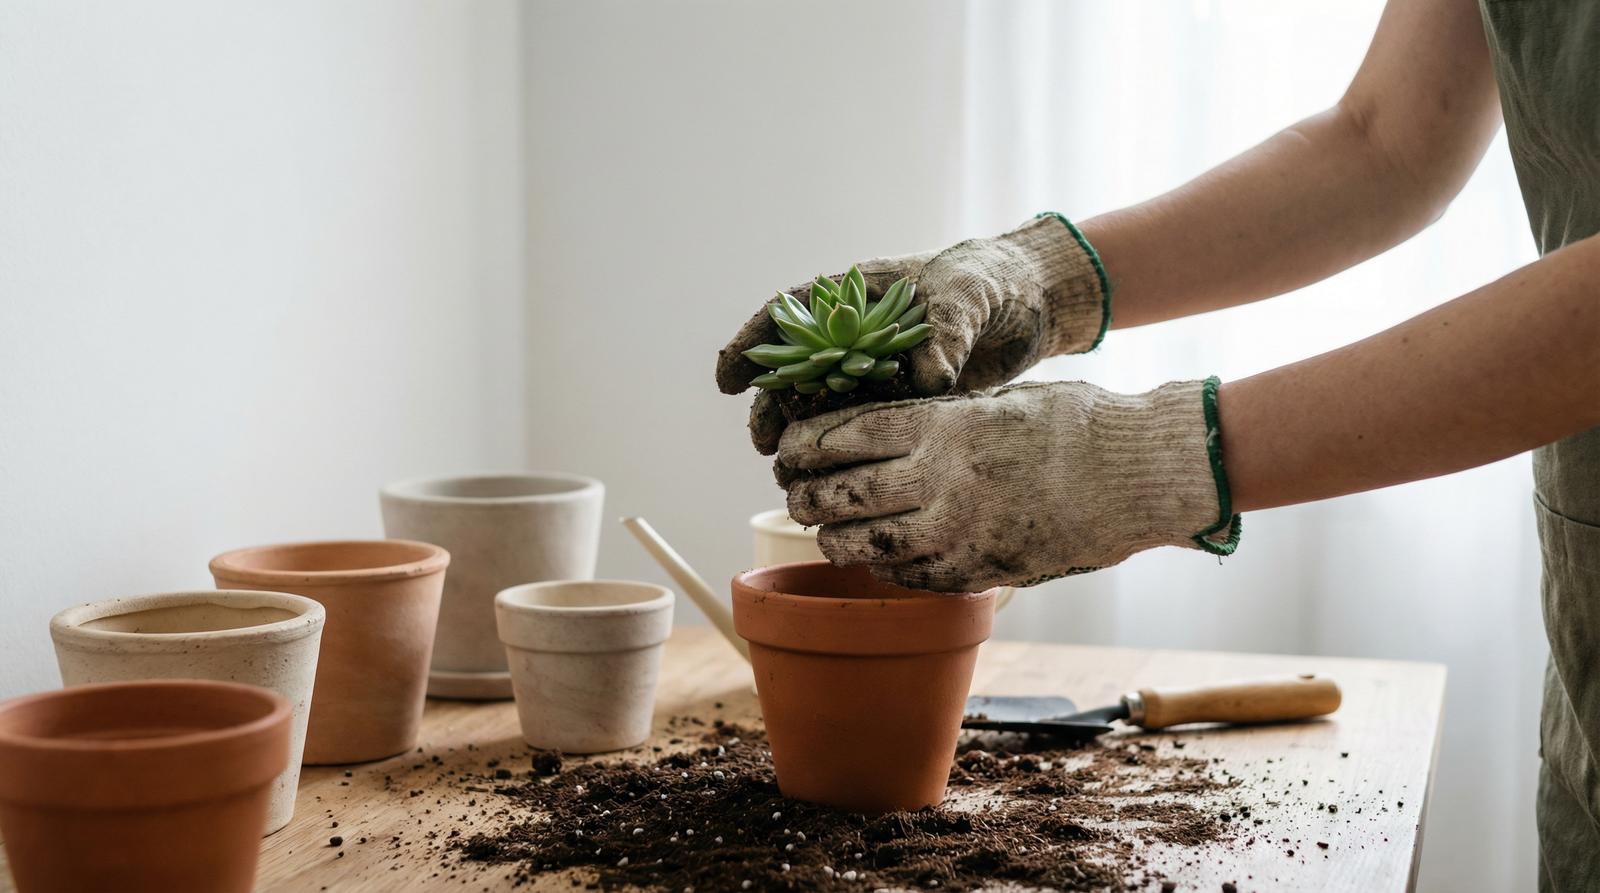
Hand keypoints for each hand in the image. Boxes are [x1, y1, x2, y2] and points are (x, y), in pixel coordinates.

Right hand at [716, 214, 1110, 454]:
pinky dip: (843, 455)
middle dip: (773, 408)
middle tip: (765, 443)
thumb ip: (946, 327)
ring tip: (792, 475)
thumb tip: (931, 377)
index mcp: (852, 296)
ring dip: (802, 440)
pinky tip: (833, 483)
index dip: (751, 347)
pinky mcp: (899, 405)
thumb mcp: (967, 292)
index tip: (730, 379)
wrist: (1032, 306)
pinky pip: (861, 432)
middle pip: (795, 373)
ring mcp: (873, 372)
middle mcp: (853, 337)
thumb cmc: (990, 280)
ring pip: (821, 409)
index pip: (786, 317)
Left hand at [777, 378, 1239, 591]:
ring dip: (837, 541)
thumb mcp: (998, 402)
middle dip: (807, 497)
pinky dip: (886, 570)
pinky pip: (909, 577)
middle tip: (795, 496)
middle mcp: (940, 480)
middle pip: (842, 493)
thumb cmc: (1072, 425)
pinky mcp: (978, 571)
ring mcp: (957, 532)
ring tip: (829, 534)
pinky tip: (881, 560)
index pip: (846, 434)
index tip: (786, 450)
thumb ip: (940, 421)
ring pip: (865, 546)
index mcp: (943, 426)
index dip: (806, 444)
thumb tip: (882, 434)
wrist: (1137, 475)